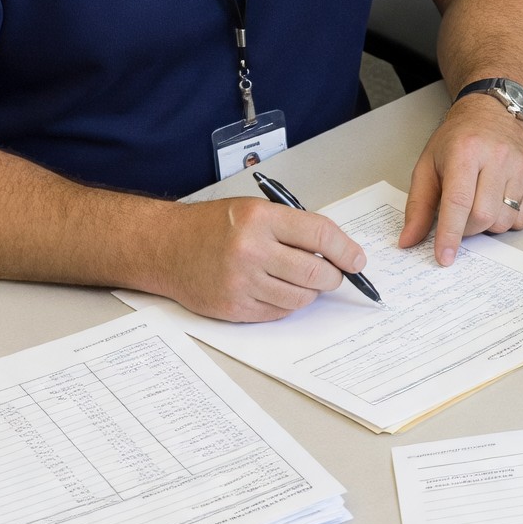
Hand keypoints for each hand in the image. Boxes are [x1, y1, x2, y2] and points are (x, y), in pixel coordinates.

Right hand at [160, 197, 365, 321]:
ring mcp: (241, 282)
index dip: (346, 250)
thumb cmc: (212, 226)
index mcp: (261, 219)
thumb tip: (338, 251)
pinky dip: (287, 303)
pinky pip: (279, 312)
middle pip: (316, 273)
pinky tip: (277, 289)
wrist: (165, 246)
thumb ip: (293, 228)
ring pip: (301, 297)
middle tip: (333, 273)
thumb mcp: (255, 210)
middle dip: (334, 276)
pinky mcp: (234, 307)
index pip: (320, 235)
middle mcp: (251, 251)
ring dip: (311, 292)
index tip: (357, 260)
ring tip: (301, 279)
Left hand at [401, 91, 522, 263]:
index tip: (444, 257)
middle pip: (483, 216)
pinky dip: (507, 221)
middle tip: (459, 218)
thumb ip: (417, 206)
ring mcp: (520, 167)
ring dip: (488, 225)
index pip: (458, 202)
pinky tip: (498, 202)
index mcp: (465, 152)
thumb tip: (408, 240)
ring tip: (479, 204)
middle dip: (467, 229)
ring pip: (504, 221)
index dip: (450, 234)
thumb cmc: (457, 141)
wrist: (491, 115)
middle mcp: (496, 157)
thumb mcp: (427, 166)